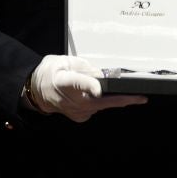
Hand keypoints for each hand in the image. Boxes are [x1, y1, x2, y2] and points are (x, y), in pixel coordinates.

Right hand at [26, 54, 146, 121]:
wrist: (36, 90)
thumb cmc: (50, 73)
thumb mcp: (66, 61)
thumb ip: (86, 67)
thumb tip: (102, 75)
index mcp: (64, 80)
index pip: (79, 84)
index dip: (91, 87)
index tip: (100, 89)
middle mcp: (70, 99)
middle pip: (99, 101)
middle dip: (121, 100)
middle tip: (140, 98)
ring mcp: (75, 110)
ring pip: (101, 106)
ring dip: (113, 100)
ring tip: (121, 92)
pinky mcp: (80, 116)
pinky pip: (97, 109)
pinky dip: (103, 102)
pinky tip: (102, 96)